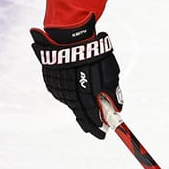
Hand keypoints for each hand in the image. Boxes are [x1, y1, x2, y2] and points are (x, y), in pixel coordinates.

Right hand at [31, 23, 121, 138]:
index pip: (91, 115)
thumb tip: (118, 108)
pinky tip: (77, 96)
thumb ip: (113, 91)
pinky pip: (62, 94)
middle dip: (88, 123)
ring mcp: (58, 87)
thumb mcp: (110, 71)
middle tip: (96, 130)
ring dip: (79, 109)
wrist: (68, 35)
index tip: (104, 133)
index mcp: (84, 91)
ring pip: (70, 104)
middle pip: (79, 114)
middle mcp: (69, 92)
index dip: (97, 126)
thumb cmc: (93, 52)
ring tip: (89, 114)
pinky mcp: (51, 81)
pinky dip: (70, 97)